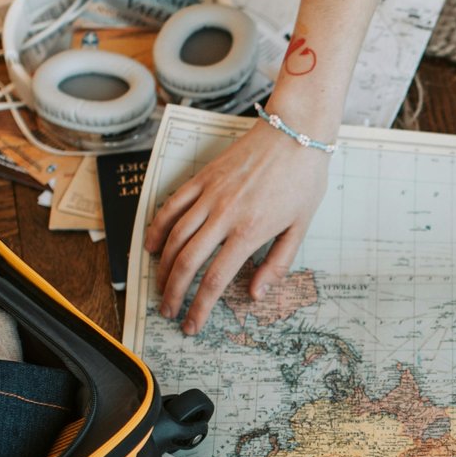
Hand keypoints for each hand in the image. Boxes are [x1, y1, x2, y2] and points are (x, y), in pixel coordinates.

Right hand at [143, 124, 329, 334]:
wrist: (294, 132)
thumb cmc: (303, 180)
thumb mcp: (301, 227)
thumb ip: (277, 263)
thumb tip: (256, 295)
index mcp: (251, 231)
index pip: (216, 279)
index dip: (200, 306)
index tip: (191, 324)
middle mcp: (224, 215)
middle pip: (187, 263)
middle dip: (173, 293)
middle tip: (168, 311)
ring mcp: (209, 195)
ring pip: (174, 237)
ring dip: (162, 267)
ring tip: (160, 287)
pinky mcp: (202, 178)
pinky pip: (171, 206)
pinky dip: (157, 228)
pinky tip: (152, 246)